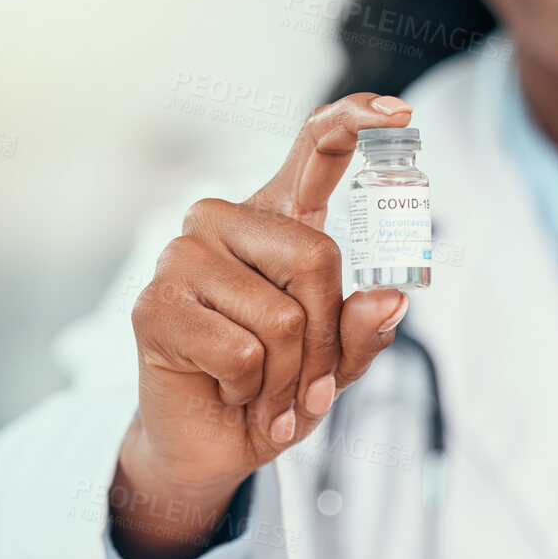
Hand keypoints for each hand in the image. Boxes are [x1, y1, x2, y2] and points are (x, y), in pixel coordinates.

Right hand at [111, 92, 415, 558]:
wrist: (212, 445)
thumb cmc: (275, 392)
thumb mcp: (336, 367)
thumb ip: (363, 332)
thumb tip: (391, 299)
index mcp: (277, 222)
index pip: (315, 151)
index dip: (355, 123)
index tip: (402, 112)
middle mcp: (225, 222)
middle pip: (317, 259)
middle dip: (327, 342)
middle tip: (310, 389)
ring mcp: (183, 256)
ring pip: (283, 316)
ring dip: (290, 379)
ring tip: (266, 396)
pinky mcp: (155, 304)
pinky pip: (243, 352)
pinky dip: (254, 393)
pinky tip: (229, 393)